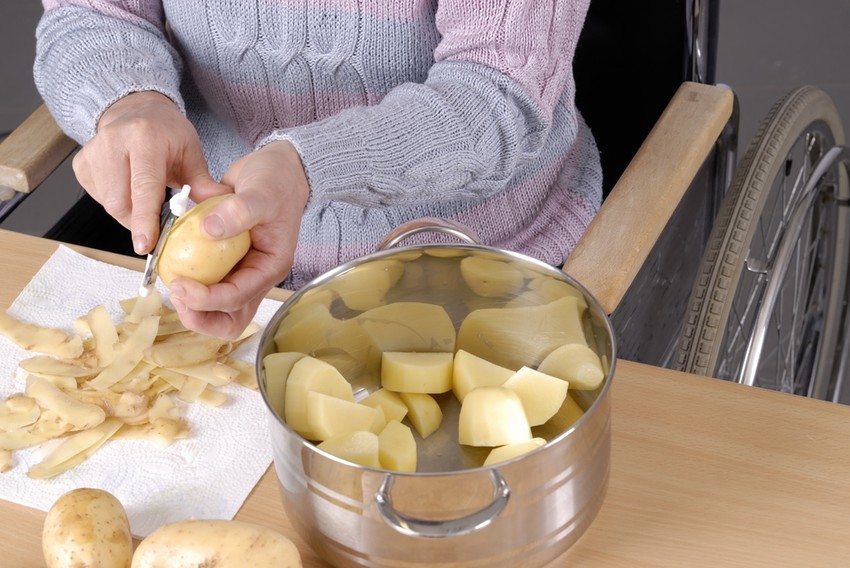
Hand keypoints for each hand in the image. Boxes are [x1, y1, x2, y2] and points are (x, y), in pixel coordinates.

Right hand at [72, 91, 225, 253]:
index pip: (143, 186)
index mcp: (145, 137)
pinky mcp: (81, 164)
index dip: (145, 219)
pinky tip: (129, 189)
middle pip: (119, 202)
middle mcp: (113, 142)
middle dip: (139, 222)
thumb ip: (203, 184)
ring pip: (108, 203)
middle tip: (157, 224)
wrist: (136, 109)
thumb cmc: (166, 133)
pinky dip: (117, 203)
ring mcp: (92, 152)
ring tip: (146, 200)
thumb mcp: (191, 152)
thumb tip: (220, 210)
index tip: (146, 244)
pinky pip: (98, 199)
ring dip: (129, 213)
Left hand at [168, 140, 309, 338]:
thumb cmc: (276, 182)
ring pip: (217, 310)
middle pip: (230, 319)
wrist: (276, 169)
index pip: (237, 298)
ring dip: (193, 308)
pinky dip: (189, 285)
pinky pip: (207, 285)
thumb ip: (238, 212)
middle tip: (176, 295)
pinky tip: (173, 267)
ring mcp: (240, 271)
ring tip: (173, 286)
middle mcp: (255, 276)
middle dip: (201, 317)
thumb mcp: (261, 194)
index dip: (206, 299)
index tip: (179, 284)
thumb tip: (208, 230)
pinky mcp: (226, 263)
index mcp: (269, 267)